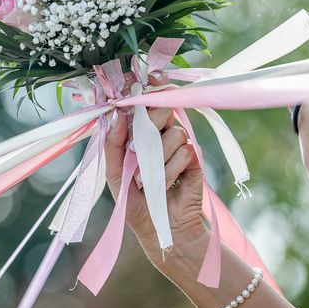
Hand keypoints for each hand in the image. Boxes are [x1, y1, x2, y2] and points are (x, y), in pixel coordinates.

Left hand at [104, 71, 205, 264]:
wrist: (159, 229)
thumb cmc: (134, 202)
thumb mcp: (115, 173)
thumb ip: (112, 143)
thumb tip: (116, 113)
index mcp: (141, 133)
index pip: (145, 102)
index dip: (148, 87)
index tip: (150, 78)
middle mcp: (161, 135)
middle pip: (162, 110)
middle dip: (151, 128)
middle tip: (141, 151)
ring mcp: (180, 146)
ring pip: (174, 133)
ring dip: (160, 160)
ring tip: (152, 180)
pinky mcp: (195, 160)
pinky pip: (187, 151)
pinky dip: (173, 170)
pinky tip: (169, 185)